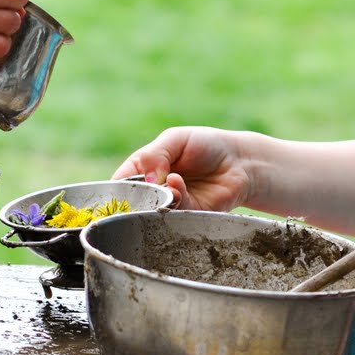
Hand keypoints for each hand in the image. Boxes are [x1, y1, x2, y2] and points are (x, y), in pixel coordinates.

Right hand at [110, 127, 251, 211]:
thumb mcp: (175, 139)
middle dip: (136, 198)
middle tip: (143, 188)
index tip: (117, 191)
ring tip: (170, 180)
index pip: (120, 184)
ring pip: (152, 211)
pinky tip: (179, 184)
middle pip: (132, 203)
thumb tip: (147, 178)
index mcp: (144, 169)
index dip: (115, 190)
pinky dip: (174, 199)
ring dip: (157, 198)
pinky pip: (174, 214)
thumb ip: (155, 155)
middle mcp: (154, 190)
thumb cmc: (207, 145)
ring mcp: (170, 204)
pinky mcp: (188, 215)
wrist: (240, 162)